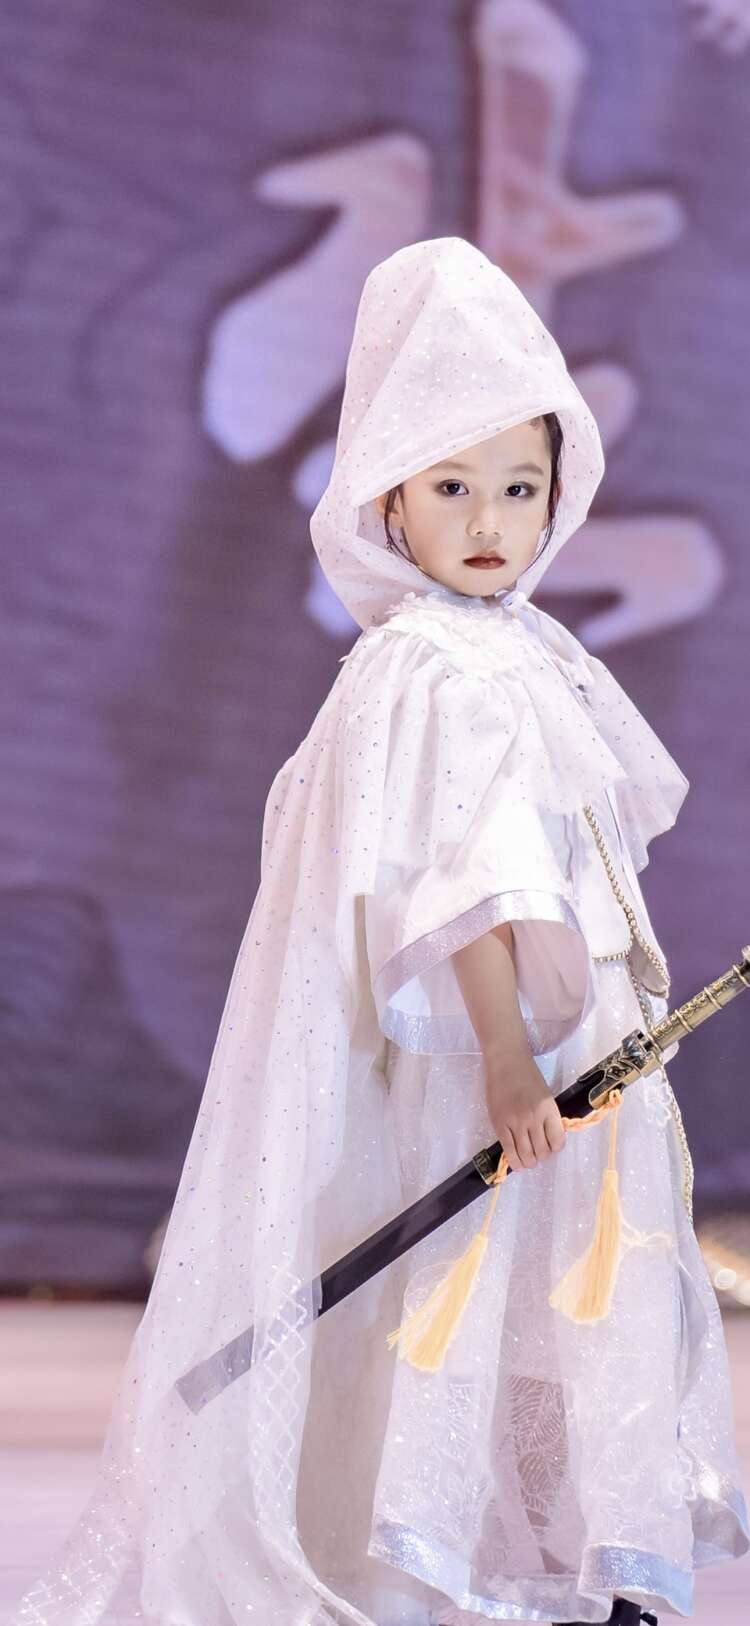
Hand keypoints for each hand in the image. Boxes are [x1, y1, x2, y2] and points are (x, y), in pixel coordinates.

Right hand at [484, 1054, 565, 1172]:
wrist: (506, 1062)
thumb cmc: (528, 1076)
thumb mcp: (546, 1096)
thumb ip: (548, 1117)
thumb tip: (549, 1139)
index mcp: (549, 1109)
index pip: (558, 1141)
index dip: (556, 1148)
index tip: (551, 1146)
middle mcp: (534, 1118)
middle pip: (542, 1152)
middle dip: (542, 1157)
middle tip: (538, 1152)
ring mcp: (515, 1122)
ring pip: (526, 1155)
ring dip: (529, 1162)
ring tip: (527, 1159)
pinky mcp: (499, 1124)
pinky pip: (509, 1151)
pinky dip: (515, 1161)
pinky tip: (517, 1162)